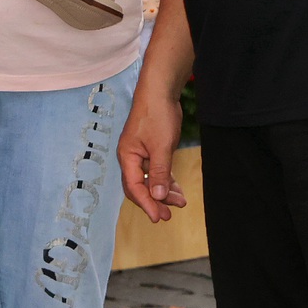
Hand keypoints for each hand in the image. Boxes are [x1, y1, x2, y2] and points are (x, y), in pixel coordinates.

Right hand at [117, 90, 187, 223]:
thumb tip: (158, 197)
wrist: (160, 90)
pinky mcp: (151, 149)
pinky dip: (166, 180)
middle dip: (155, 201)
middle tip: (170, 215)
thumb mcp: (161, 147)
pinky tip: (176, 189)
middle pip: (140, 186)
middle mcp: (131, 157)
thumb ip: (159, 172)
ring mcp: (141, 153)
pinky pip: (156, 170)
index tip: (159, 217)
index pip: (135, 187)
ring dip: (163, 192)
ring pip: (150, 179)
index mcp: (128, 157)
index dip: (147, 204)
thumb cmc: (157, 115)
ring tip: (180, 202)